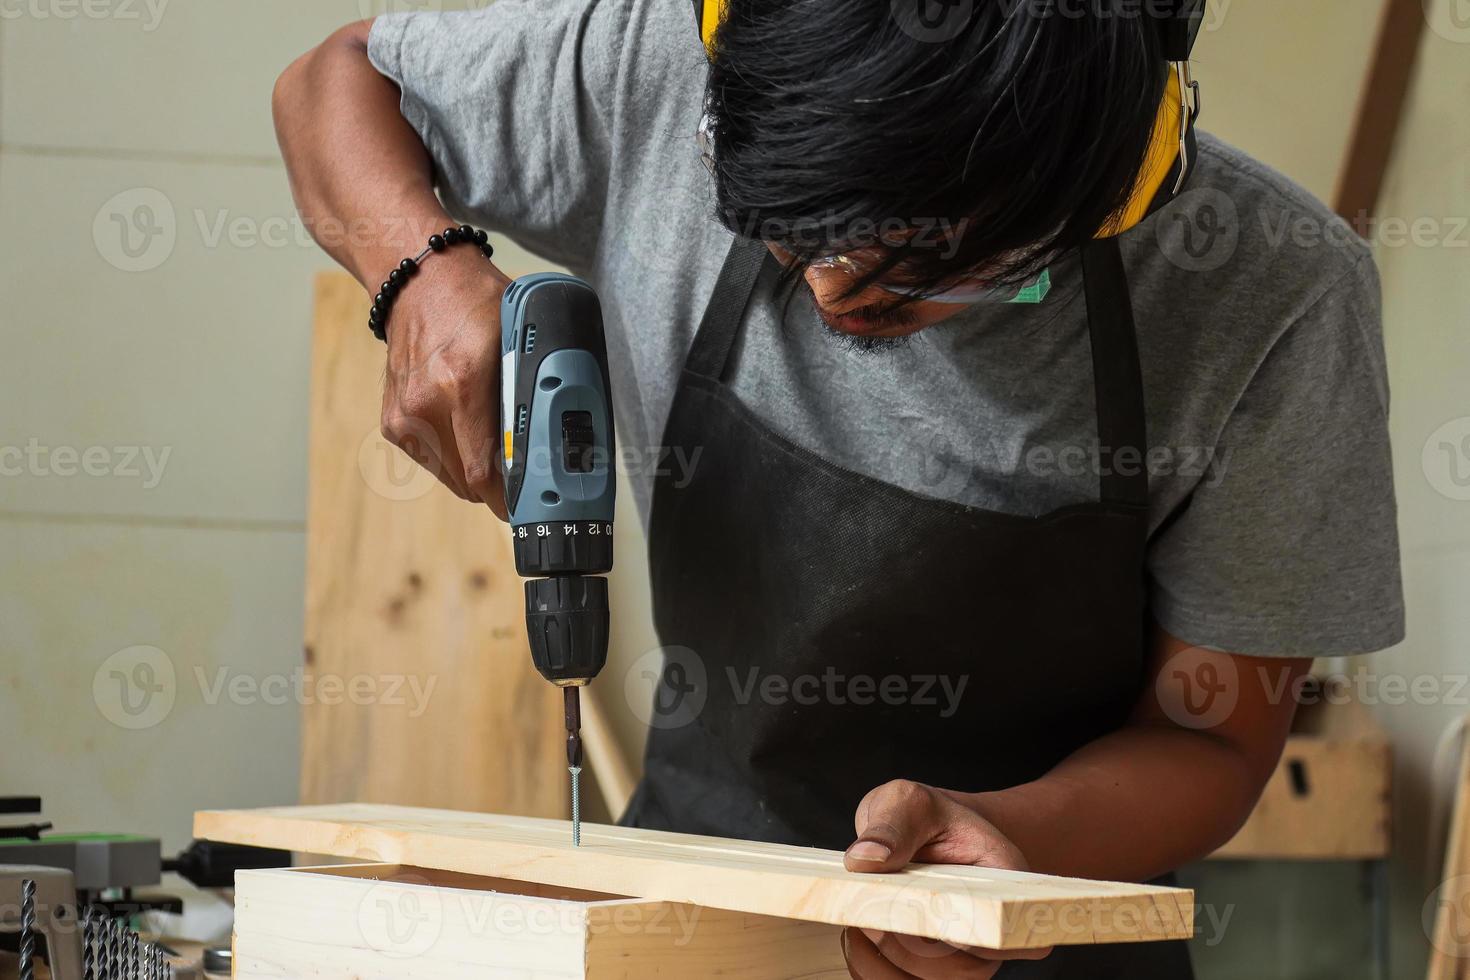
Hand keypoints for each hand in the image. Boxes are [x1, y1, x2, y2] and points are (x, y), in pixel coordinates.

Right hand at [379, 245, 513, 517]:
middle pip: (468, 482)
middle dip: (499, 486)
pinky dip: (453, 456)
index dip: (511, 496)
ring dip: (475, 472)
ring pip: (451, 477)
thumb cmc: (477, 304)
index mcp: (463, 382)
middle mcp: (427, 403)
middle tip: (523, 476)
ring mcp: (404, 415)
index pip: (484, 468)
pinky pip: (432, 460)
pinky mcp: (393, 422)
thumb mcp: (520, 336)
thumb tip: (556, 435)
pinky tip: (464, 428)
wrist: (419, 280)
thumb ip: (531, 386)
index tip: (531, 503)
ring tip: (494, 445)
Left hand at [841, 780, 1052, 978]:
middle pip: (964, 971)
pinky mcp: (932, 967)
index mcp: (1005, 886)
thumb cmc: (928, 817)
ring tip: (854, 927)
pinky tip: (855, 938)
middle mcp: (992, 931)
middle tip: (867, 920)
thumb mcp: (910, 802)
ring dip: (883, 966)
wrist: (927, 832)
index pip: (1002, 932)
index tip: (916, 920)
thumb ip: (892, 825)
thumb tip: (867, 860)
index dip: (962, 938)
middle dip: (909, 952)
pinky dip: (873, 970)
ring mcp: (965, 955)